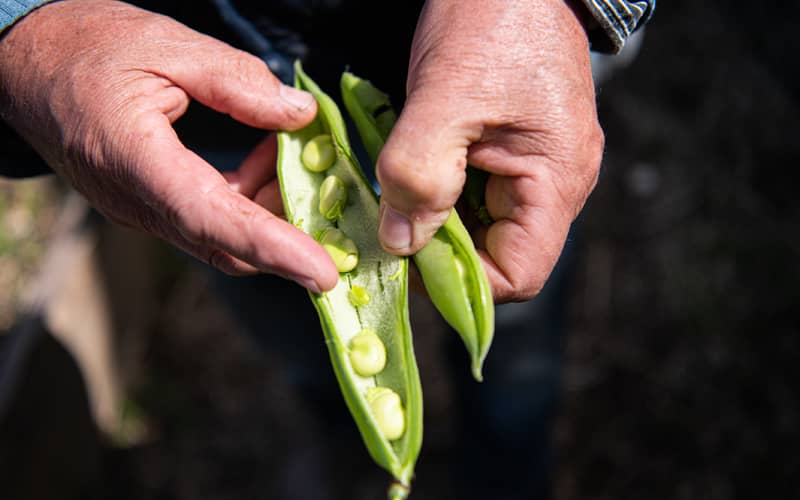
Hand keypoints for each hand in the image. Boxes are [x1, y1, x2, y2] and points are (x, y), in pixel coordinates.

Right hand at [0, 0, 338, 291]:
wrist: (25, 64)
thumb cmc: (86, 46)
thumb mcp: (166, 45)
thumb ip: (237, 81)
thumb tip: (300, 115)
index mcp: (138, 162)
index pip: (215, 221)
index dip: (274, 250)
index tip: (323, 274)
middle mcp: (138, 202)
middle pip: (225, 246)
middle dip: (288, 241)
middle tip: (336, 215)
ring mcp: (141, 210)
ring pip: (221, 239)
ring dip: (270, 211)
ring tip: (294, 157)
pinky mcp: (148, 206)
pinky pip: (208, 220)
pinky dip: (247, 200)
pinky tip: (264, 158)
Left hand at [377, 0, 602, 301]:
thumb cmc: (491, 21)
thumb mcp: (445, 97)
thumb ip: (419, 174)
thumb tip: (398, 245)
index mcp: (556, 179)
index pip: (517, 275)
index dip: (459, 280)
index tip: (405, 257)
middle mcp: (555, 184)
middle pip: (497, 256)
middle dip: (439, 250)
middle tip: (387, 226)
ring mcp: (535, 166)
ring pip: (480, 226)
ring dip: (434, 219)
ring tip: (394, 195)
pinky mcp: (513, 149)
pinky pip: (475, 192)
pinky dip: (439, 192)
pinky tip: (411, 171)